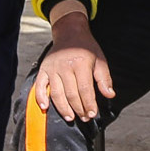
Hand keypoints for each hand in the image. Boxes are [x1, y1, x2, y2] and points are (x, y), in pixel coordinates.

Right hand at [35, 3, 113, 121]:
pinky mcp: (43, 69)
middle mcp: (65, 66)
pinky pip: (39, 86)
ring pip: (56, 93)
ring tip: (70, 117)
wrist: (70, 33)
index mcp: (81, 64)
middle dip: (78, 108)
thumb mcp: (100, 60)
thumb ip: (104, 79)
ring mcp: (52, 68)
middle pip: (71, 94)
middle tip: (84, 118)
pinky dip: (40, 98)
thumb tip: (110, 95)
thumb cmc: (87, 48)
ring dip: (63, 108)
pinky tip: (45, 108)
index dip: (89, 104)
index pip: (85, 89)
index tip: (92, 114)